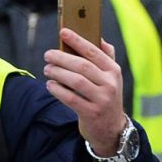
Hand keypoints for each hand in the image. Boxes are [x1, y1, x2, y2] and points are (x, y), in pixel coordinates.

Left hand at [44, 29, 128, 160]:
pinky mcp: (91, 113)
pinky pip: (71, 98)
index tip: (63, 32)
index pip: (94, 52)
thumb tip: (99, 38)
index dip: (77, 40)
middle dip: (62, 58)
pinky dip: (58, 90)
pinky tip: (50, 85)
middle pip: (83, 66)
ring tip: (47, 69)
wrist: (111, 129)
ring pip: (76, 81)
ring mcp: (102, 99)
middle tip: (47, 55)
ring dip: (58, 73)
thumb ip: (106, 58)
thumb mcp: (112, 78)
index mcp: (114, 71)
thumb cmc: (106, 97)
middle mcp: (110, 84)